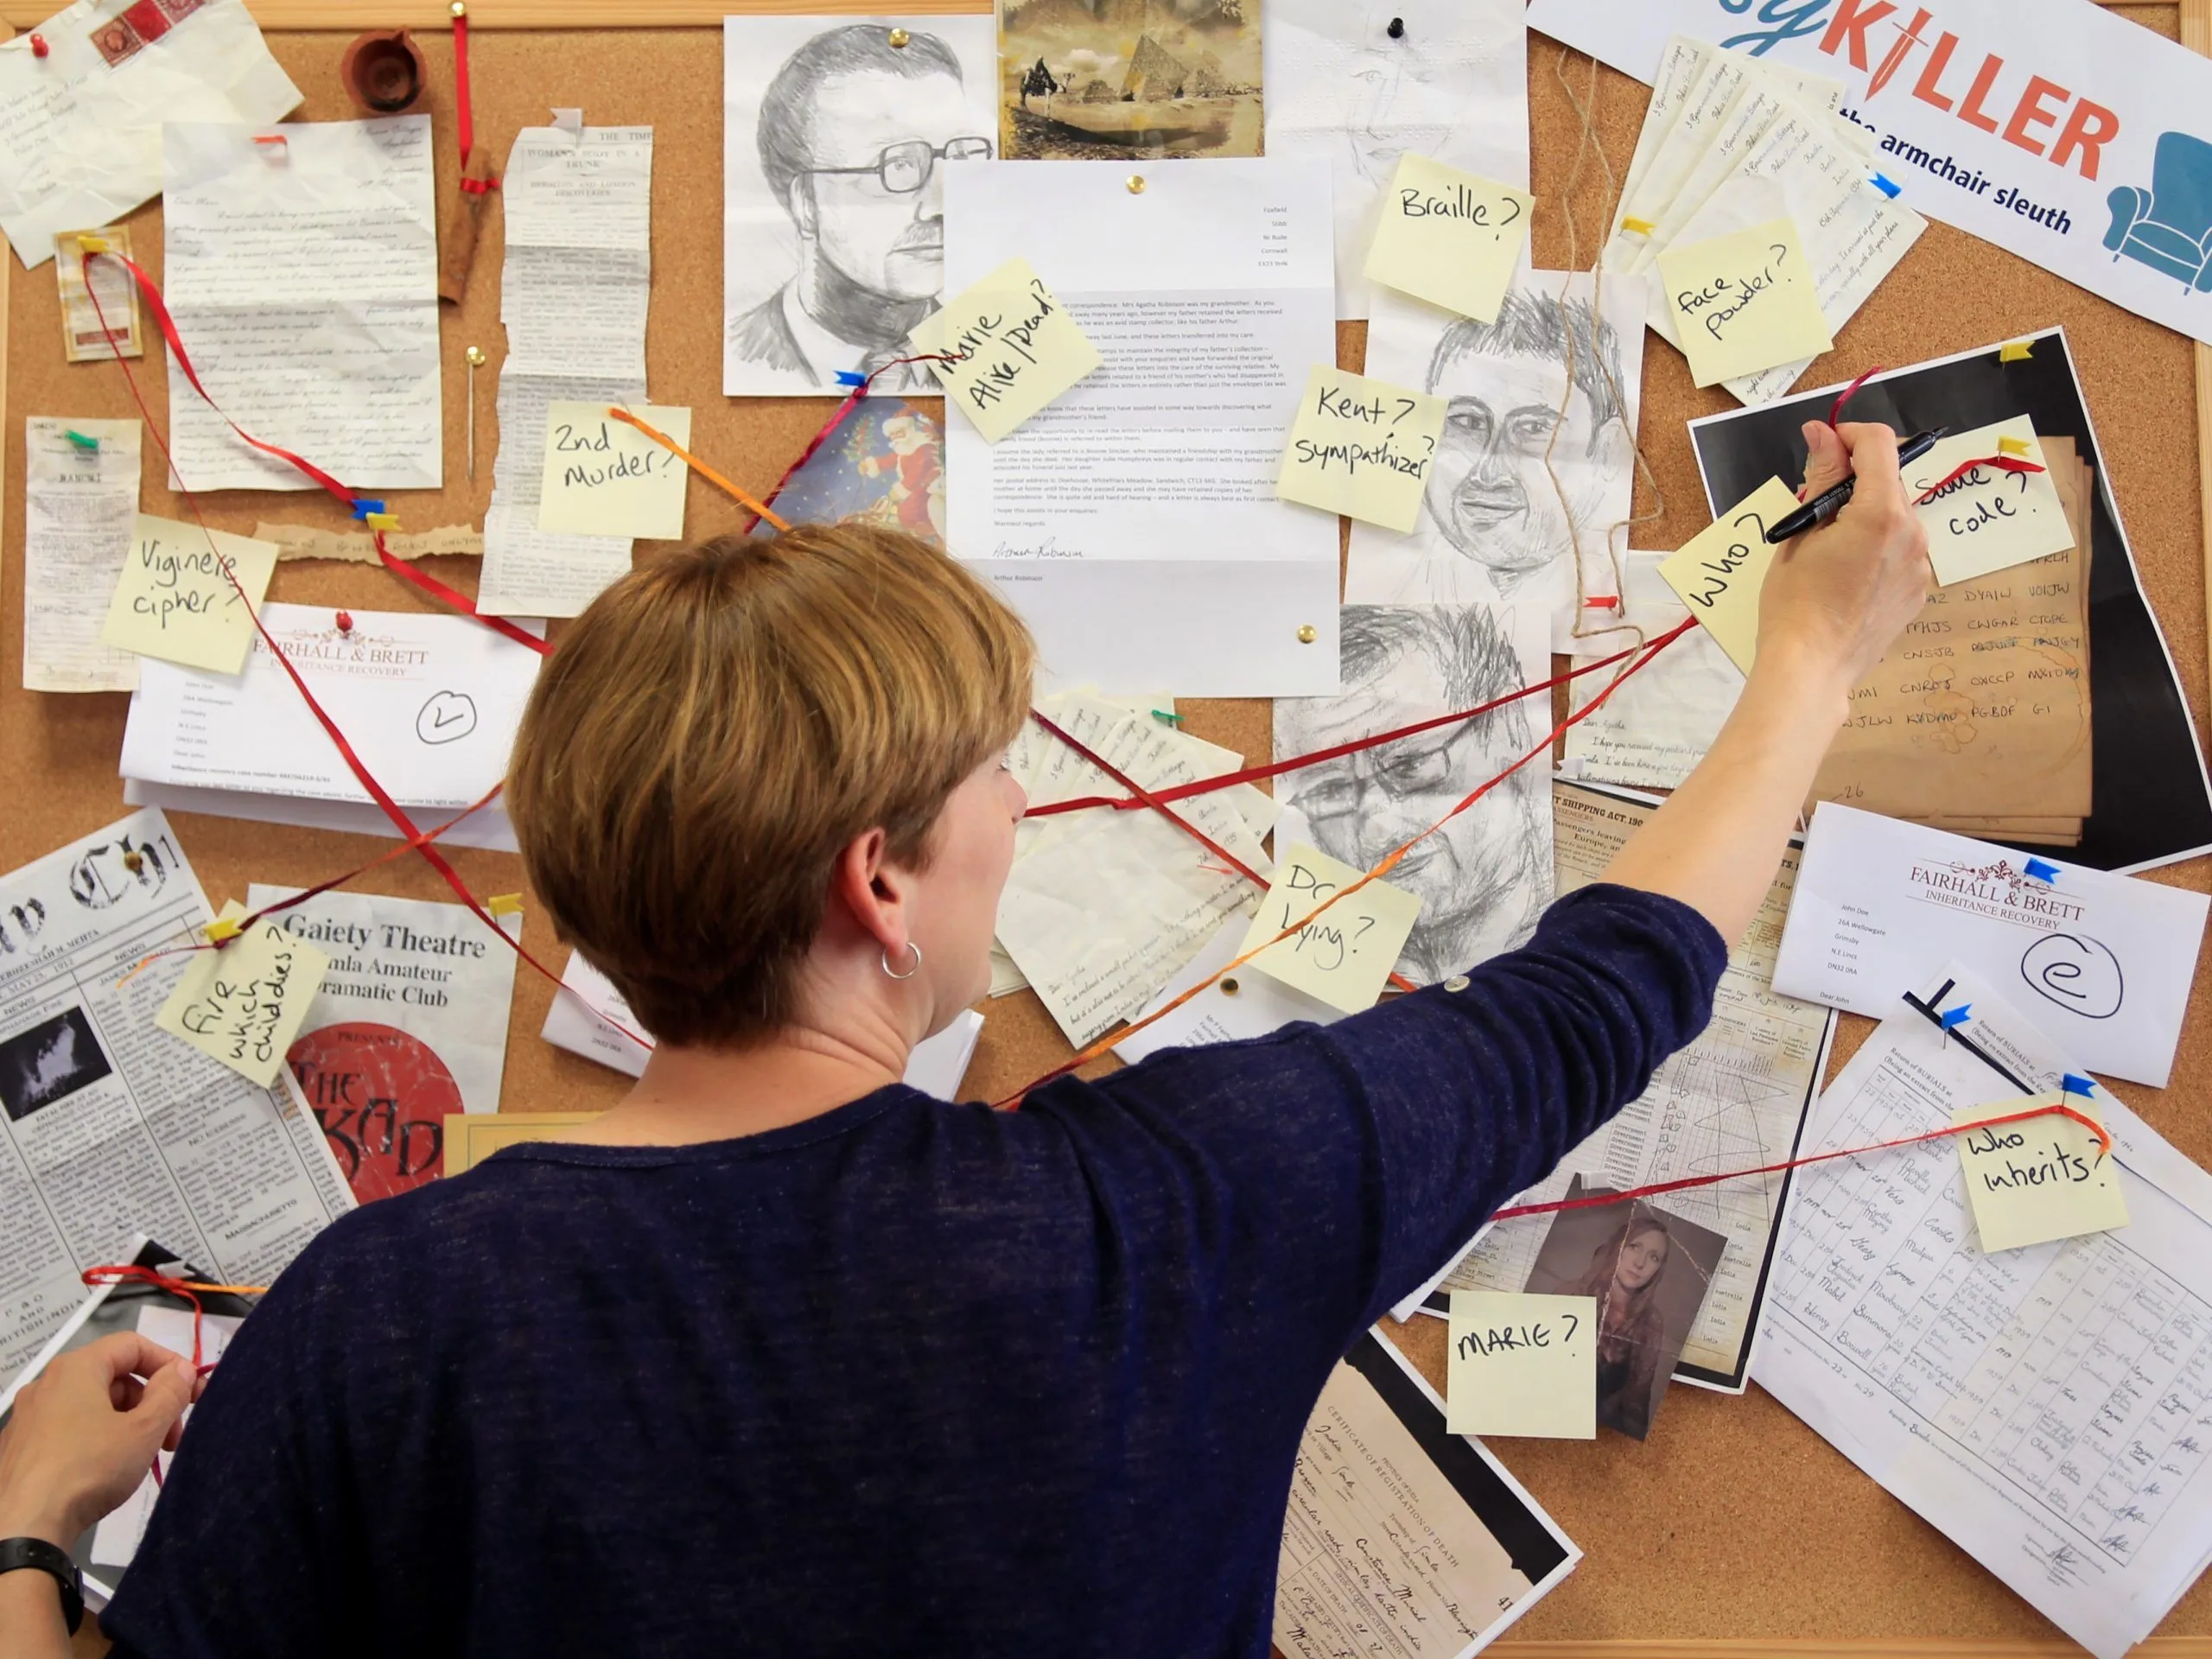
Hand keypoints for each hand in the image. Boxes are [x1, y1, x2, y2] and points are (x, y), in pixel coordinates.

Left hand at [0, 1333, 199, 1545]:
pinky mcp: (18, 1449)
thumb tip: (181, 1369)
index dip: (169, 1363)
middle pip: (113, 1377)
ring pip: (91, 1405)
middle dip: (150, 1401)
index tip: (191, 1394)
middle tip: (172, 1436)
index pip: (133, 1345)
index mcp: (76, 1368)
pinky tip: (106, 1471)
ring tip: (142, 1457)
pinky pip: (68, 1430)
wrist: (23, 1527)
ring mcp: (27, 1417)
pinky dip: (96, 1439)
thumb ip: (170, 1392)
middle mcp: (47, 1384)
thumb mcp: (145, 1430)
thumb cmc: (90, 1468)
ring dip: (127, 1423)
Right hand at [1754, 420, 1931, 699]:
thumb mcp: (1799, 535)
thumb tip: (1822, 433)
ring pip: (1896, 518)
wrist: (1811, 671)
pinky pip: (1899, 552)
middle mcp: (1913, 533)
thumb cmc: (1794, 605)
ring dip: (1866, 516)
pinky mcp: (1917, 591)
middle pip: (1889, 482)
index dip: (1849, 435)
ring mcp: (1920, 565)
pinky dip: (1876, 549)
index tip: (1823, 448)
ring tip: (1828, 548)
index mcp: (1881, 514)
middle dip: (1854, 482)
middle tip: (1813, 508)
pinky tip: (1845, 577)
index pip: (1879, 444)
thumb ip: (1819, 479)